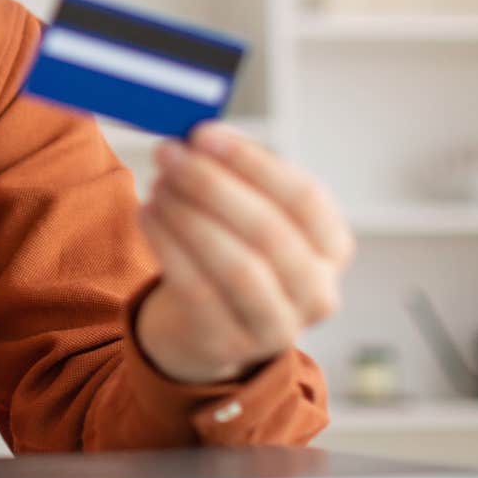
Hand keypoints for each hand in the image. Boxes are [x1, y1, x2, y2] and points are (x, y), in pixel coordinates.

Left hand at [134, 123, 354, 384]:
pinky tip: (146, 214)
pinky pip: (197, 290)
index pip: (305, 198)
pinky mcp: (230, 344)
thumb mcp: (247, 214)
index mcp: (332, 248)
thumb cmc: (231, 251)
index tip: (204, 133)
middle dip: (212, 185)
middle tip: (169, 153)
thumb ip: (235, 175)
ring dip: (188, 215)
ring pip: (236, 265)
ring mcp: (277, 326)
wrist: (205, 327)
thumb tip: (198, 136)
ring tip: (157, 184)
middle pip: (268, 230)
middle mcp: (317, 292)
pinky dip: (168, 246)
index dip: (253, 162)